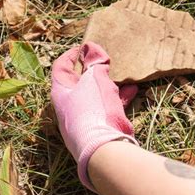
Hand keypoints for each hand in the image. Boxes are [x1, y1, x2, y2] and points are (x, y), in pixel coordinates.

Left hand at [51, 41, 137, 190]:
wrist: (103, 147)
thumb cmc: (94, 109)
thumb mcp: (95, 79)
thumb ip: (95, 62)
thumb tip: (91, 47)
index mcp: (62, 92)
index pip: (61, 67)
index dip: (71, 55)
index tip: (84, 47)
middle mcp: (69, 105)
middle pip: (80, 81)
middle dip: (94, 69)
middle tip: (106, 60)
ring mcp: (84, 117)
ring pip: (96, 94)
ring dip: (110, 83)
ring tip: (123, 74)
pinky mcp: (98, 125)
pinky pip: (108, 106)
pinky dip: (119, 96)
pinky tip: (133, 89)